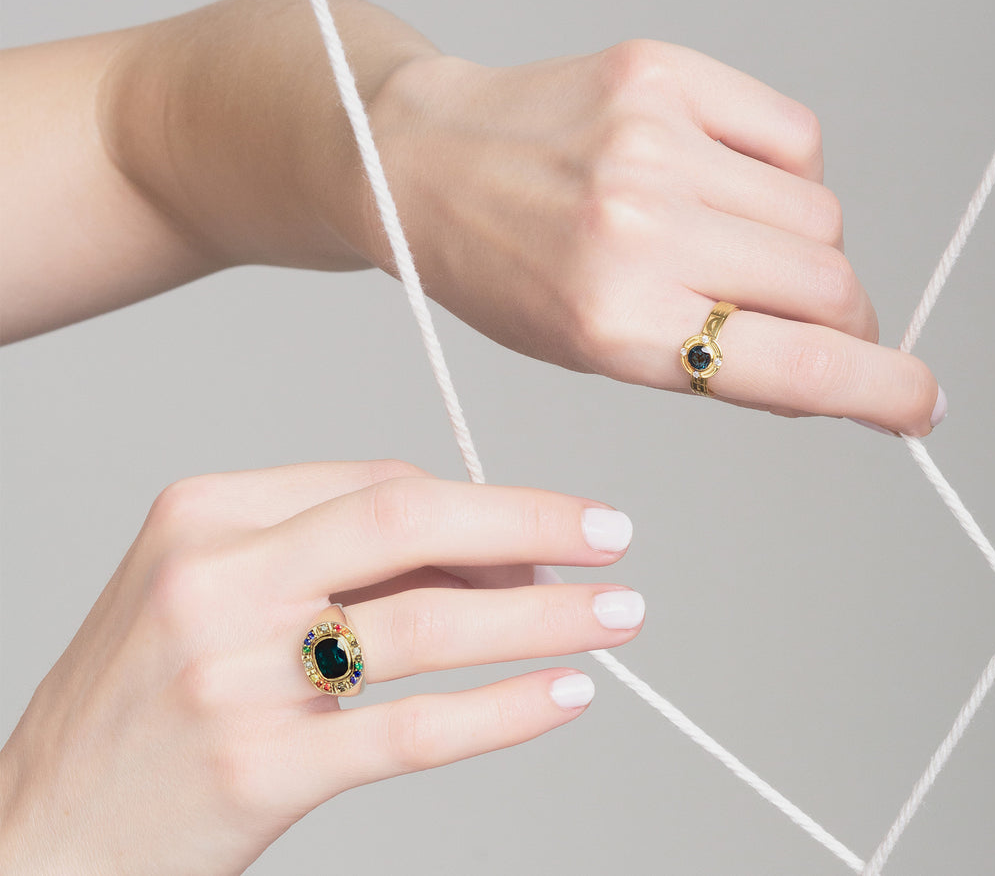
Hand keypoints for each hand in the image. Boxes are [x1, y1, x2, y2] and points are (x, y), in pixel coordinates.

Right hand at [0, 460, 640, 875]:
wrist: (42, 831)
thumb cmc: (145, 697)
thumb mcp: (215, 591)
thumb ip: (338, 558)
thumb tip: (491, 547)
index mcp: (207, 512)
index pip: (378, 484)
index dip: (480, 507)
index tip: (546, 533)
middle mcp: (217, 577)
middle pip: (407, 521)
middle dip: (530, 519)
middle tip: (613, 536)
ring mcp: (235, 672)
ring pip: (428, 623)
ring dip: (541, 615)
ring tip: (616, 616)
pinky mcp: (259, 767)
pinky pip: (413, 728)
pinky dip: (503, 709)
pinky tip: (564, 694)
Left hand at [364, 41, 941, 435]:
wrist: (423, 164)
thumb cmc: (501, 271)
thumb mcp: (592, 351)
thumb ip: (712, 363)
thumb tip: (833, 367)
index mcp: (615, 324)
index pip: (797, 366)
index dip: (882, 392)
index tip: (919, 404)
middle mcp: (640, 230)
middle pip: (830, 283)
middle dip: (841, 318)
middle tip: (811, 321)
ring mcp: (654, 144)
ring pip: (820, 213)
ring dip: (802, 247)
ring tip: (729, 244)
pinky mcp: (661, 75)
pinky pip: (795, 137)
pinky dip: (783, 173)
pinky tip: (726, 183)